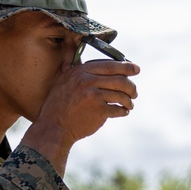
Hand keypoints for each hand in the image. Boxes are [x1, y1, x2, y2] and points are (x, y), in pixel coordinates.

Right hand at [22, 60, 139, 173]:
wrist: (54, 127)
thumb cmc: (58, 105)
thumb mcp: (63, 81)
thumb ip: (77, 71)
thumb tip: (89, 62)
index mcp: (81, 71)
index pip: (110, 65)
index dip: (126, 67)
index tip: (136, 69)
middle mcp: (88, 81)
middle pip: (120, 80)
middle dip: (131, 87)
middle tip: (134, 92)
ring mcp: (94, 96)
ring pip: (121, 95)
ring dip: (129, 101)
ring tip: (129, 105)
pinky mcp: (99, 111)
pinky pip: (118, 109)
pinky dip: (123, 111)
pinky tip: (123, 112)